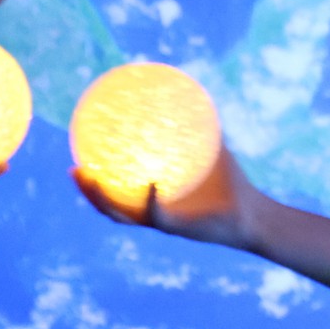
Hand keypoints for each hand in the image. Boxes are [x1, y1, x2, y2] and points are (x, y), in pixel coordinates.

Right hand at [71, 143, 260, 251]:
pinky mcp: (179, 229)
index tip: (80, 162)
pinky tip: (150, 184)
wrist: (255, 215)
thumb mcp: (216, 152)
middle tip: (74, 171)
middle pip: (110, 209)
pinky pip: (159, 216)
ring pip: (122, 217)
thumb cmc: (234, 186)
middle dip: (88, 193)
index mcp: (157, 201)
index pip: (119, 195)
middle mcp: (155, 215)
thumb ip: (206, 130)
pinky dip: (151, 201)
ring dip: (102, 201)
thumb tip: (197, 100)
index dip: (96, 184)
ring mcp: (165, 223)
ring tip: (90, 179)